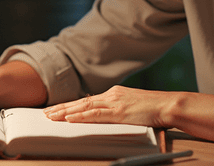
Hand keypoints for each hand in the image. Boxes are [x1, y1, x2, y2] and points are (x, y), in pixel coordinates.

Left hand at [43, 85, 171, 127]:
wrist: (167, 105)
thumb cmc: (154, 108)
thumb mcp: (132, 106)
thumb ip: (117, 109)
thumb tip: (104, 115)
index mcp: (114, 94)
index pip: (87, 99)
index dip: (70, 105)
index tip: (56, 109)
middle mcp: (111, 95)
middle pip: (81, 101)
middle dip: (62, 107)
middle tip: (46, 113)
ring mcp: (114, 102)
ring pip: (84, 106)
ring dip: (66, 112)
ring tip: (52, 116)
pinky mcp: (119, 111)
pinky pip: (96, 114)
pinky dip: (81, 116)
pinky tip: (70, 118)